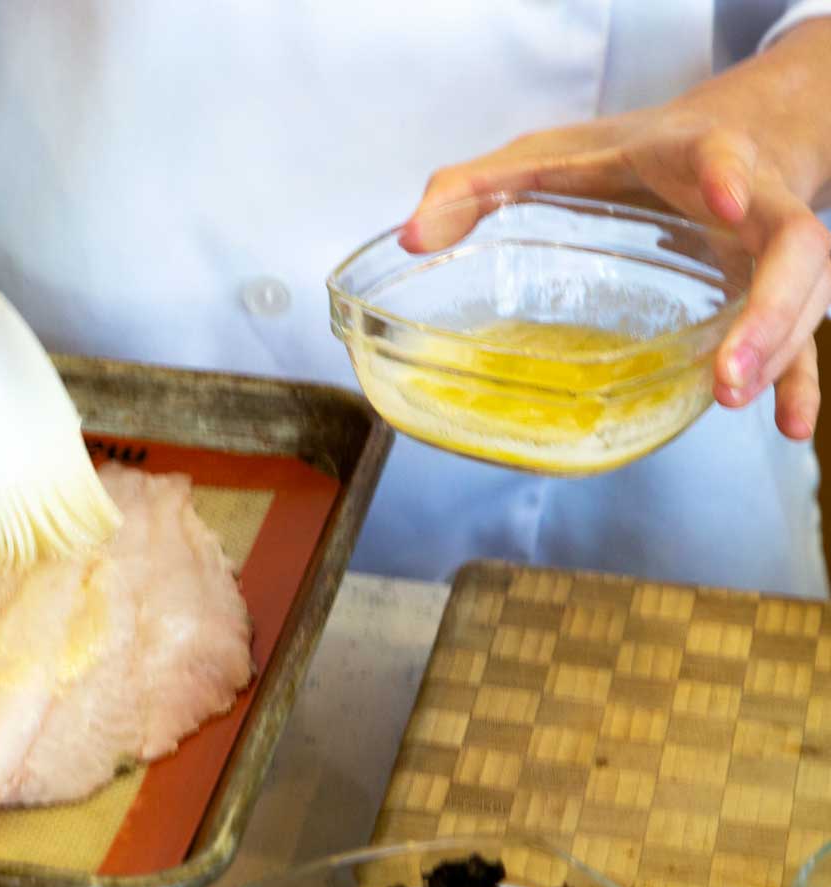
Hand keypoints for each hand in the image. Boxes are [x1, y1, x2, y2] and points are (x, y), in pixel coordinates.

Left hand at [402, 24, 830, 439]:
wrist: (714, 140)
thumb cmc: (622, 158)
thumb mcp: (542, 156)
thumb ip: (472, 186)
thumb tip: (413, 236)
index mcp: (690, 157)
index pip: (721, 154)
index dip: (728, 173)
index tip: (724, 198)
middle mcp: (749, 201)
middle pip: (794, 245)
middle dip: (772, 306)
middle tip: (728, 369)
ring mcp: (766, 252)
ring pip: (807, 295)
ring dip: (778, 350)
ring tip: (729, 397)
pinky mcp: (773, 293)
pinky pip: (802, 341)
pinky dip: (798, 383)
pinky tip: (789, 426)